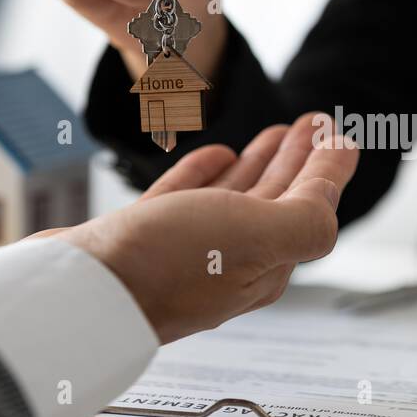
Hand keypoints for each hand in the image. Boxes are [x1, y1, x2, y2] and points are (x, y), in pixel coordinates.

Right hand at [44, 113, 357, 341]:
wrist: (76, 292)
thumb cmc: (165, 265)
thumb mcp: (259, 237)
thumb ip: (307, 217)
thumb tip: (333, 187)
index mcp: (265, 266)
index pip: (310, 208)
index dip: (328, 168)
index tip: (340, 132)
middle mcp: (229, 264)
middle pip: (276, 203)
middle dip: (298, 161)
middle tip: (313, 125)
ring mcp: (183, 255)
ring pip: (234, 200)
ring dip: (260, 165)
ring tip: (276, 133)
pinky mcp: (140, 243)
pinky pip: (185, 202)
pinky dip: (207, 174)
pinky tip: (217, 155)